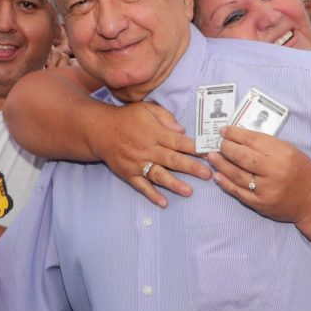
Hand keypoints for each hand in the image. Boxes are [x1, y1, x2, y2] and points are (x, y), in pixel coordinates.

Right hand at [89, 101, 209, 205]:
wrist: (99, 130)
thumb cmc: (127, 118)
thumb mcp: (147, 108)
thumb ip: (166, 117)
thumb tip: (182, 130)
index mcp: (155, 133)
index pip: (179, 142)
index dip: (196, 148)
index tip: (210, 154)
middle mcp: (148, 149)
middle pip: (173, 160)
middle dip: (192, 168)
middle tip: (207, 175)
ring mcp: (138, 163)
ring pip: (159, 175)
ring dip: (174, 184)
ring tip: (189, 192)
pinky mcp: (128, 174)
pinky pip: (142, 186)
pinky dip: (152, 195)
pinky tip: (163, 203)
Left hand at [208, 128, 310, 223]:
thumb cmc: (301, 171)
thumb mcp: (289, 151)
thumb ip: (266, 145)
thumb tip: (239, 137)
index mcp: (283, 154)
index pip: (252, 140)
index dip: (235, 134)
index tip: (224, 130)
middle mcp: (274, 171)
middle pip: (242, 156)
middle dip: (226, 147)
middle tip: (218, 143)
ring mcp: (266, 190)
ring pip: (237, 174)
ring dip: (221, 164)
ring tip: (212, 156)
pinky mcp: (261, 204)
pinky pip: (238, 192)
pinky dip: (225, 183)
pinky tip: (217, 175)